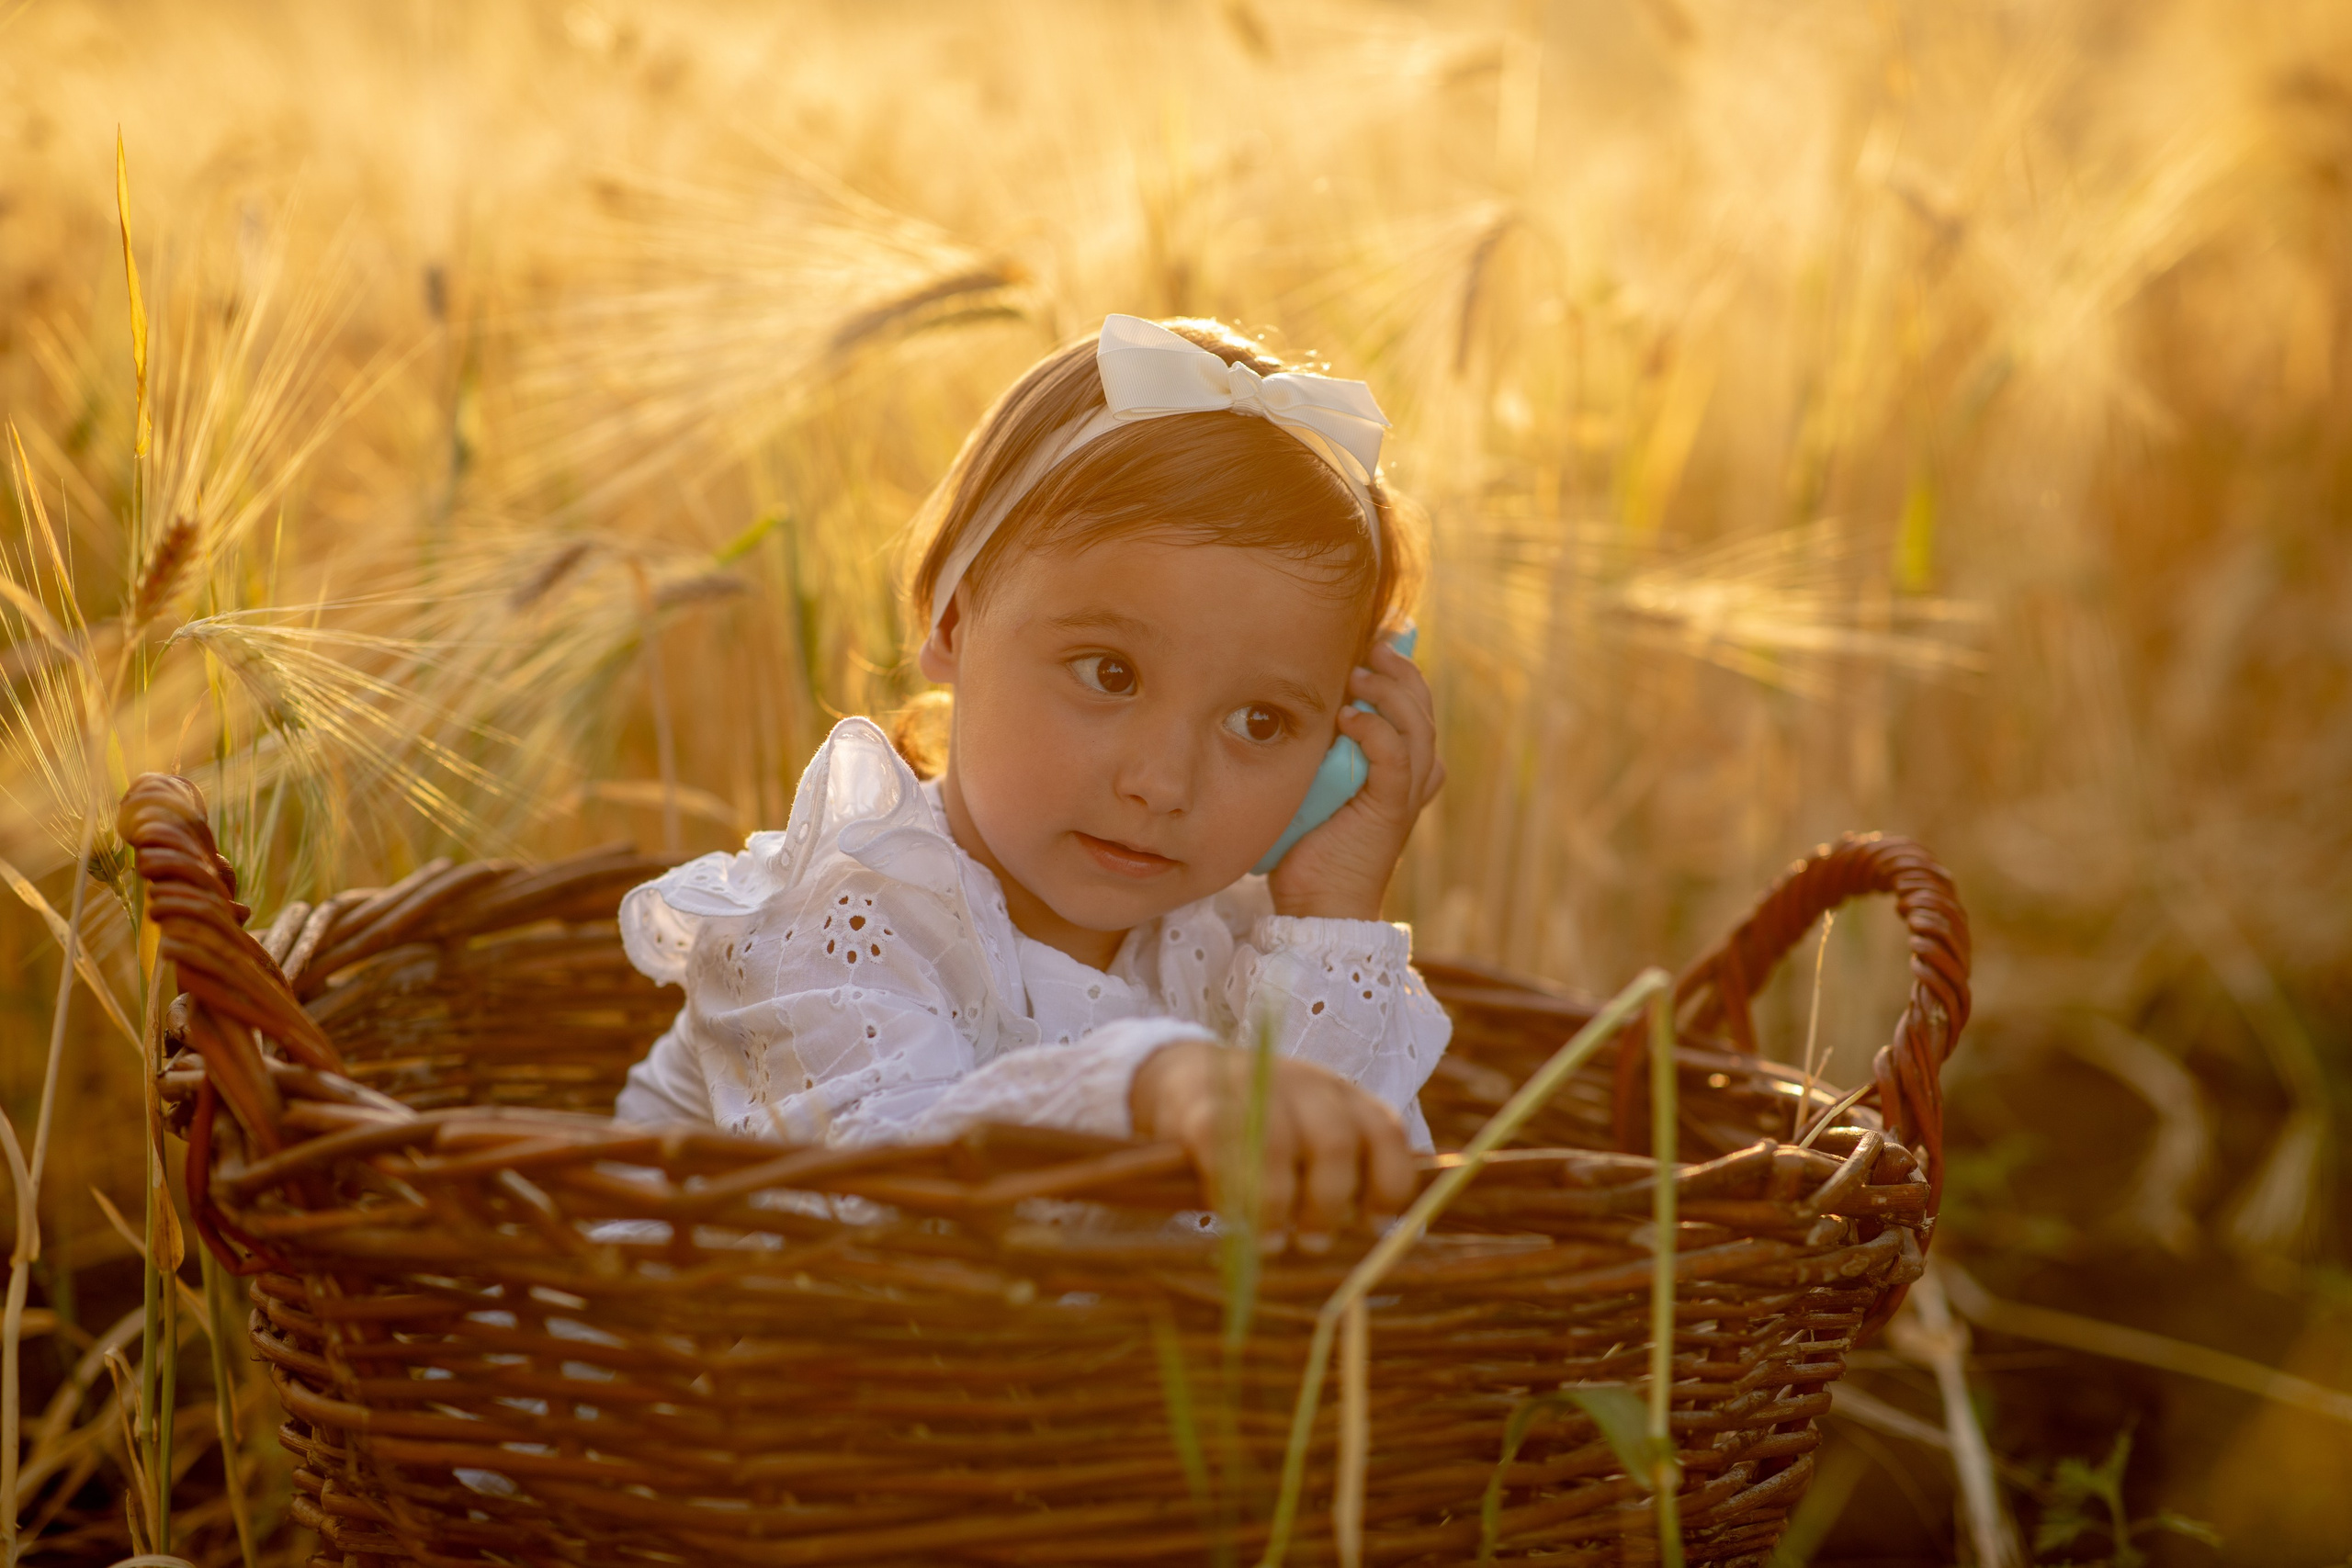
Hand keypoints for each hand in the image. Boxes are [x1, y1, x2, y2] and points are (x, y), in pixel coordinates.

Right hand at [1130, 1040, 1414, 1252]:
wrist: (1185, 1077)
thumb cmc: (1263, 1127)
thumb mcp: (1310, 1138)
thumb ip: (1339, 1176)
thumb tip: (1365, 1235)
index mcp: (1343, 1098)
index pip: (1385, 1132)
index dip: (1387, 1183)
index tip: (1372, 1225)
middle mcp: (1306, 1088)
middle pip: (1334, 1142)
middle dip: (1328, 1202)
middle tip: (1314, 1243)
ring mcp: (1254, 1090)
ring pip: (1278, 1147)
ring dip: (1278, 1205)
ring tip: (1272, 1243)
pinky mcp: (1205, 1107)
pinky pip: (1224, 1151)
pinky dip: (1233, 1191)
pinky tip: (1233, 1216)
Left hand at [1267, 639, 1445, 920]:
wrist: (1317, 907)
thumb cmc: (1308, 848)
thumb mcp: (1313, 785)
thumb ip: (1320, 750)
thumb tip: (1288, 703)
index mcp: (1400, 769)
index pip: (1414, 706)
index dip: (1400, 670)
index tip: (1373, 639)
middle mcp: (1412, 777)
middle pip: (1422, 707)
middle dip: (1399, 669)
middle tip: (1370, 644)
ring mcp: (1404, 794)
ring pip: (1416, 725)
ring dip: (1389, 692)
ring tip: (1357, 673)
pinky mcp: (1390, 810)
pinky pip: (1396, 757)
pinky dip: (1377, 730)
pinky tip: (1348, 716)